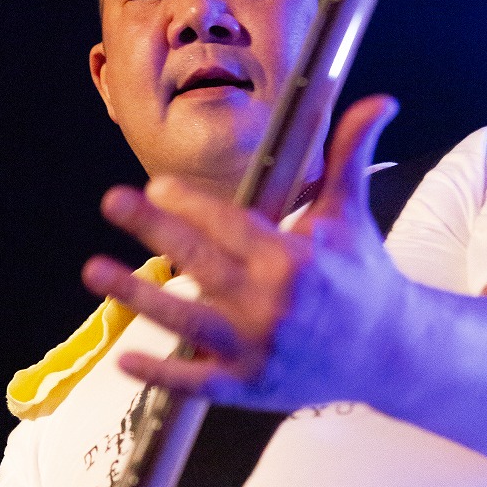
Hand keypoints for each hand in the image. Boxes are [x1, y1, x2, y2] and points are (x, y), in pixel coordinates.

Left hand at [82, 96, 404, 413]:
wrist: (391, 352)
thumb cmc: (362, 277)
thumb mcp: (352, 215)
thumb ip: (350, 155)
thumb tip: (377, 99)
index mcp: (292, 259)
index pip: (231, 225)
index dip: (191, 204)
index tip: (156, 186)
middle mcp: (271, 304)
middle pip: (201, 263)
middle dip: (154, 231)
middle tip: (113, 201)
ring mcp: (256, 349)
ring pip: (186, 323)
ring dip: (137, 297)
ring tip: (95, 272)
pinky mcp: (248, 387)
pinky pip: (197, 383)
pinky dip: (161, 375)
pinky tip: (125, 358)